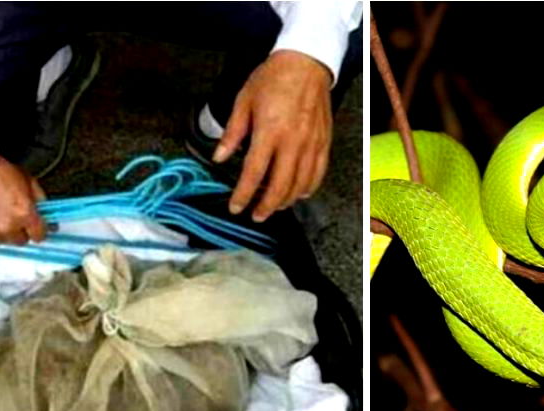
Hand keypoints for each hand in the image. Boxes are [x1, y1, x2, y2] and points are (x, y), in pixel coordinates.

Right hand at [0, 154, 46, 243]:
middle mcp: (8, 226)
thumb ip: (42, 204)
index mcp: (25, 214)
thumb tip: (50, 219)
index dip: (38, 230)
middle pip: (21, 240)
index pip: (40, 236)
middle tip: (12, 215)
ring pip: (3, 241)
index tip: (35, 227)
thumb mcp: (30, 183)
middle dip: (19, 230)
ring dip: (2, 231)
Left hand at [214, 49, 332, 222]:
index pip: (254, 173)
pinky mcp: (324, 143)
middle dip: (265, 206)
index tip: (236, 207)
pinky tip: (299, 194)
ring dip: (286, 201)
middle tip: (255, 215)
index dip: (243, 195)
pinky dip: (308, 188)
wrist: (306, 63)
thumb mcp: (243, 101)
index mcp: (269, 131)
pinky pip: (318, 174)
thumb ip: (232, 133)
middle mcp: (292, 142)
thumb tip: (219, 157)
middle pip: (279, 186)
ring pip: (300, 185)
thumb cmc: (274, 78)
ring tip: (274, 207)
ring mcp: (311, 144)